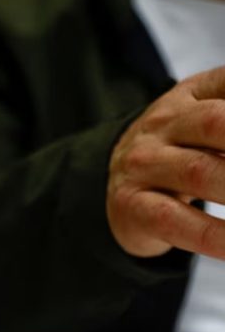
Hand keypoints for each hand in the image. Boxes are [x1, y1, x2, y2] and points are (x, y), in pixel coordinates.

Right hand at [108, 66, 224, 258]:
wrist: (116, 186)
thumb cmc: (180, 151)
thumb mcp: (206, 116)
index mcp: (190, 95)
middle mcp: (162, 124)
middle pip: (215, 123)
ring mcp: (143, 164)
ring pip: (199, 173)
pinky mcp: (131, 205)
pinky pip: (175, 221)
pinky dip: (215, 236)